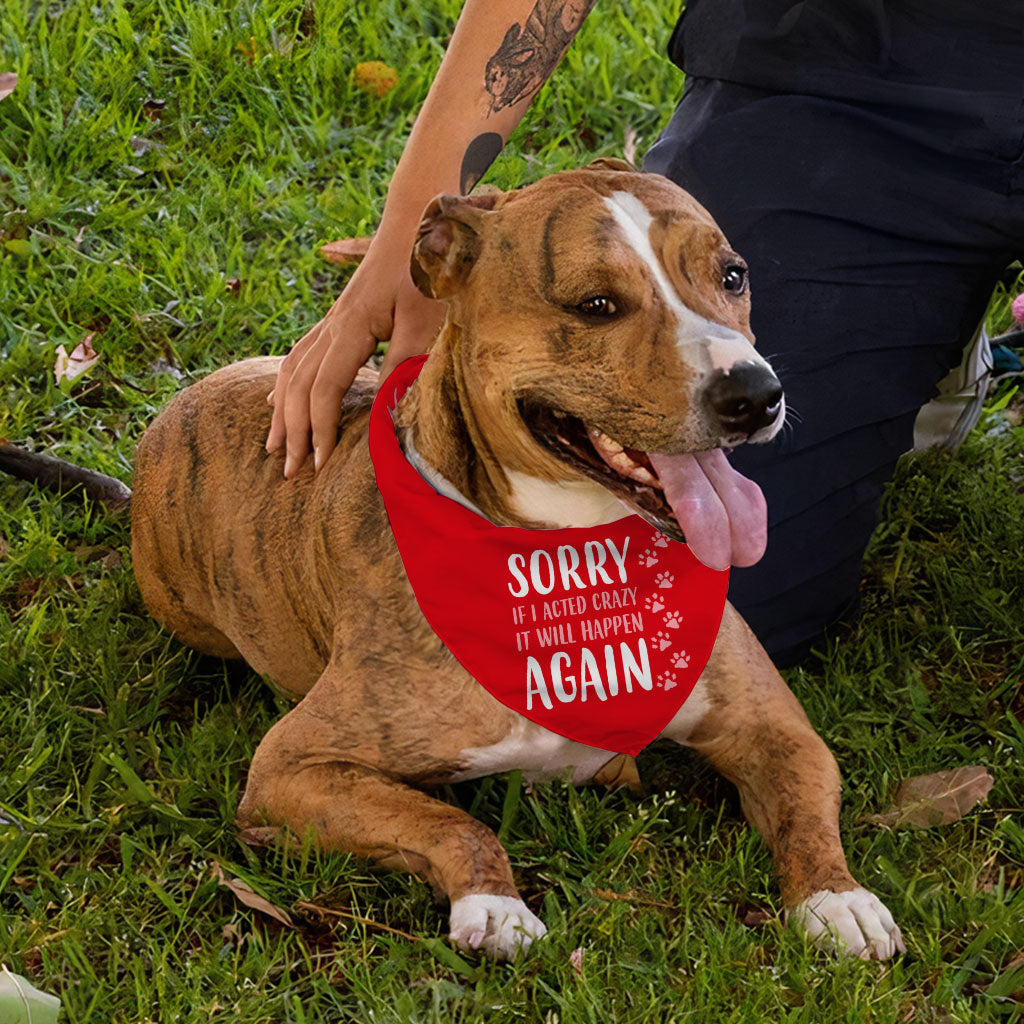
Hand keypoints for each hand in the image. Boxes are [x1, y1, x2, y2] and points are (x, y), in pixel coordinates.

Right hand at [266, 246, 445, 476]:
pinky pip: (300, 355)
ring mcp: (332, 320)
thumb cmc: (428, 269)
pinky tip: (278, 399)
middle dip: (294, 430)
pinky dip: (287, 383)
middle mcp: (333, 325)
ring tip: (275, 446)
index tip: (322, 465)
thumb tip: (385, 415)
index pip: (324, 389)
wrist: (420, 221)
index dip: (321, 429)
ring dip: (283, 411)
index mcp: (350, 327)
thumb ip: (405, 366)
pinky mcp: (340, 318)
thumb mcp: (425, 321)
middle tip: (291, 471)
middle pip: (299, 385)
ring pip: (292, 370)